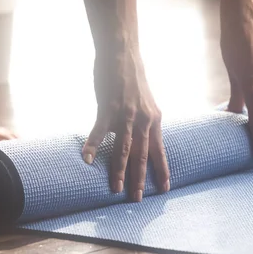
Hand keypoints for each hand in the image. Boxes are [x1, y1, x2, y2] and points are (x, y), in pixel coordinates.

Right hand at [81, 47, 169, 201]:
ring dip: (119, 170)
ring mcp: (126, 115)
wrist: (123, 54)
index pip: (160, 150)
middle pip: (142, 155)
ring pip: (123, 149)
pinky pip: (99, 132)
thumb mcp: (146, 100)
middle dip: (140, 179)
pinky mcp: (108, 108)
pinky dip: (93, 146)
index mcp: (154, 119)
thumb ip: (145, 118)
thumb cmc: (132, 76)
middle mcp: (143, 120)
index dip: (162, 170)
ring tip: (116, 189)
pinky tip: (88, 160)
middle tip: (138, 199)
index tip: (165, 189)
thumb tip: (142, 134)